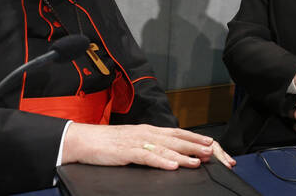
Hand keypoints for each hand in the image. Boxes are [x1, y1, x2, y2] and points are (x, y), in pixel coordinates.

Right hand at [62, 123, 234, 169]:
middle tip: (211, 151)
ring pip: (165, 149)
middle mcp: (146, 133)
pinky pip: (148, 157)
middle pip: (175, 140)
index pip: (176, 132)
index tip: (209, 142)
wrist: (84, 140)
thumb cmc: (107, 143)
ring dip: (183, 155)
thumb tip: (167, 151)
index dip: (194, 137)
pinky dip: (161, 161)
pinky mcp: (127, 152)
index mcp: (148, 130)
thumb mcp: (133, 141)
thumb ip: (149, 144)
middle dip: (195, 146)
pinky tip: (173, 166)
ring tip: (197, 161)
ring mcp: (137, 142)